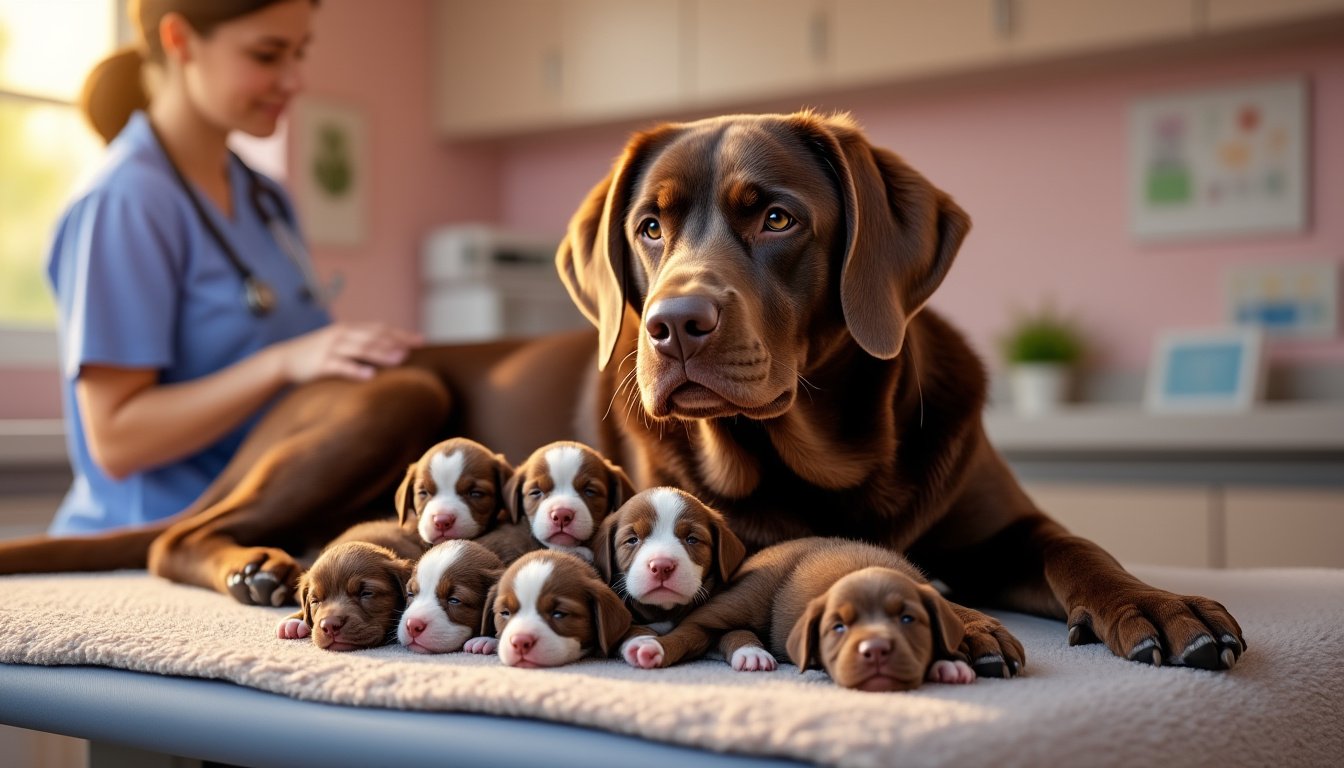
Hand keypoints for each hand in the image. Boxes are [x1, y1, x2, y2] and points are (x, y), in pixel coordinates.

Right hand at [274, 323, 421, 383]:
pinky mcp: (322, 363)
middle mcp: (342, 335)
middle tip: (415, 349)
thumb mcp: (340, 343)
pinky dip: (356, 370)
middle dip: (396, 341)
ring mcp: (331, 348)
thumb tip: (389, 350)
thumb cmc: (317, 353)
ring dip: (381, 353)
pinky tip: (370, 375)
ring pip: (360, 349)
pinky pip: (341, 366)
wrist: (284, 359)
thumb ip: (360, 343)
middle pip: (374, 336)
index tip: (421, 340)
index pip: (380, 329)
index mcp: (348, 329)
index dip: (400, 334)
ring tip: (399, 359)